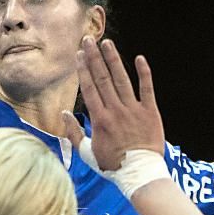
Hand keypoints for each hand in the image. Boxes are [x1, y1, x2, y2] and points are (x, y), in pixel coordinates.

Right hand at [60, 37, 163, 171]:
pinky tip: (139, 58)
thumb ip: (73, 133)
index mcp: (99, 119)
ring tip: (107, 43)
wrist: (140, 174)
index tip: (79, 54)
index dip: (83, 69)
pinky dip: (144, 73)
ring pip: (122, 79)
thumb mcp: (87, 153)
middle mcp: (115, 110)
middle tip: (89, 40)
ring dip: (114, 60)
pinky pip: (147, 89)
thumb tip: (62, 114)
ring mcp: (133, 110)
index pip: (89, 88)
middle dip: (94, 57)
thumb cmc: (112, 166)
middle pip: (102, 79)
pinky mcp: (150, 112)